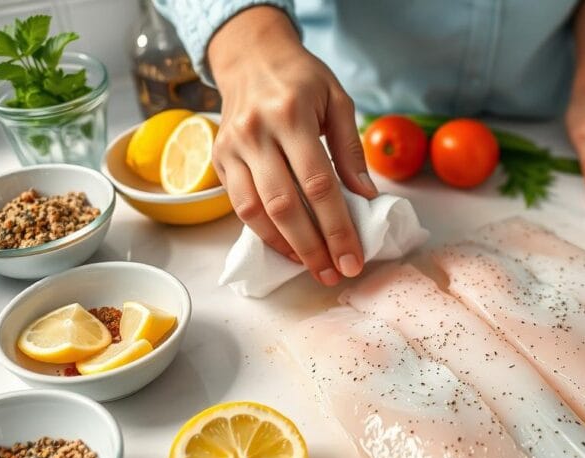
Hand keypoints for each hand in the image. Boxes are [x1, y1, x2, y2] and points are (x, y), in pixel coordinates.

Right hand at [208, 6, 377, 285]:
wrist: (250, 56)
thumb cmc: (301, 78)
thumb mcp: (338, 99)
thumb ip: (350, 149)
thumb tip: (365, 197)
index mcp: (291, 114)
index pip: (318, 183)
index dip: (337, 227)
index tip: (353, 258)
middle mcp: (256, 132)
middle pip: (284, 204)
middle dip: (312, 247)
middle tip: (334, 274)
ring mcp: (231, 148)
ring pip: (255, 212)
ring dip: (285, 247)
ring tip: (313, 268)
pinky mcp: (219, 160)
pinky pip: (240, 206)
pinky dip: (264, 233)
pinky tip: (288, 248)